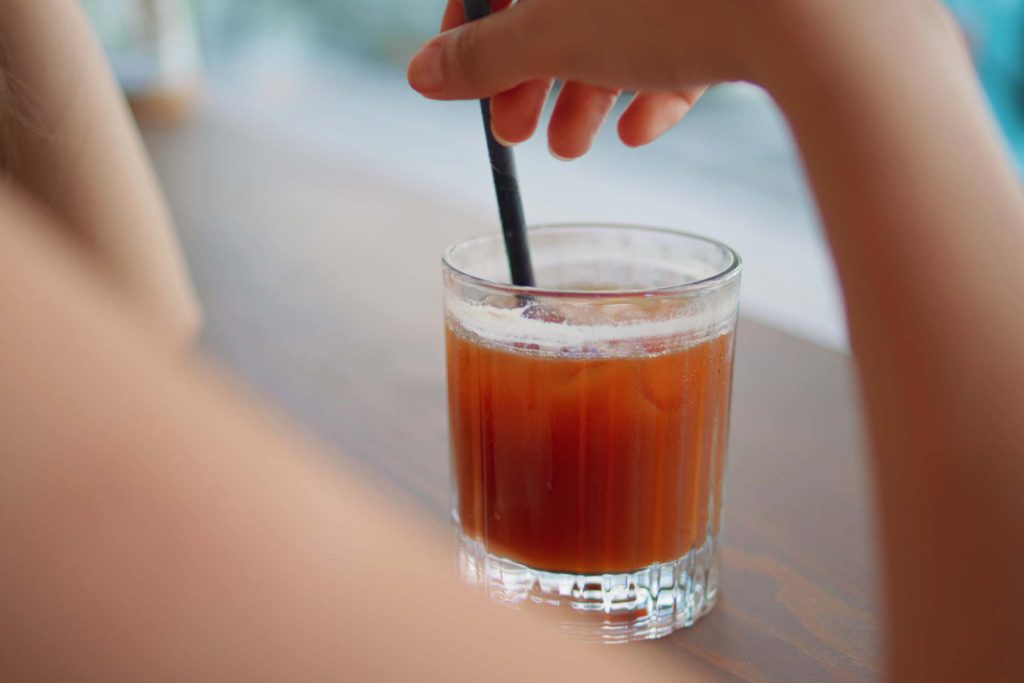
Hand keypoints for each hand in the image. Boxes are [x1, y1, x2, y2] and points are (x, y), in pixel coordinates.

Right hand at [408, 0, 767, 158]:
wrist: (818, 8)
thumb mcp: (554, 33)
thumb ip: (483, 57)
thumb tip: (422, 75)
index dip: (473, 27)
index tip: (469, 83)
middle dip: (533, 73)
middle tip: (516, 133)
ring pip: (624, 19)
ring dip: (587, 89)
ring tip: (572, 150)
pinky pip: (688, 29)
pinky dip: (658, 79)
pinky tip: (642, 130)